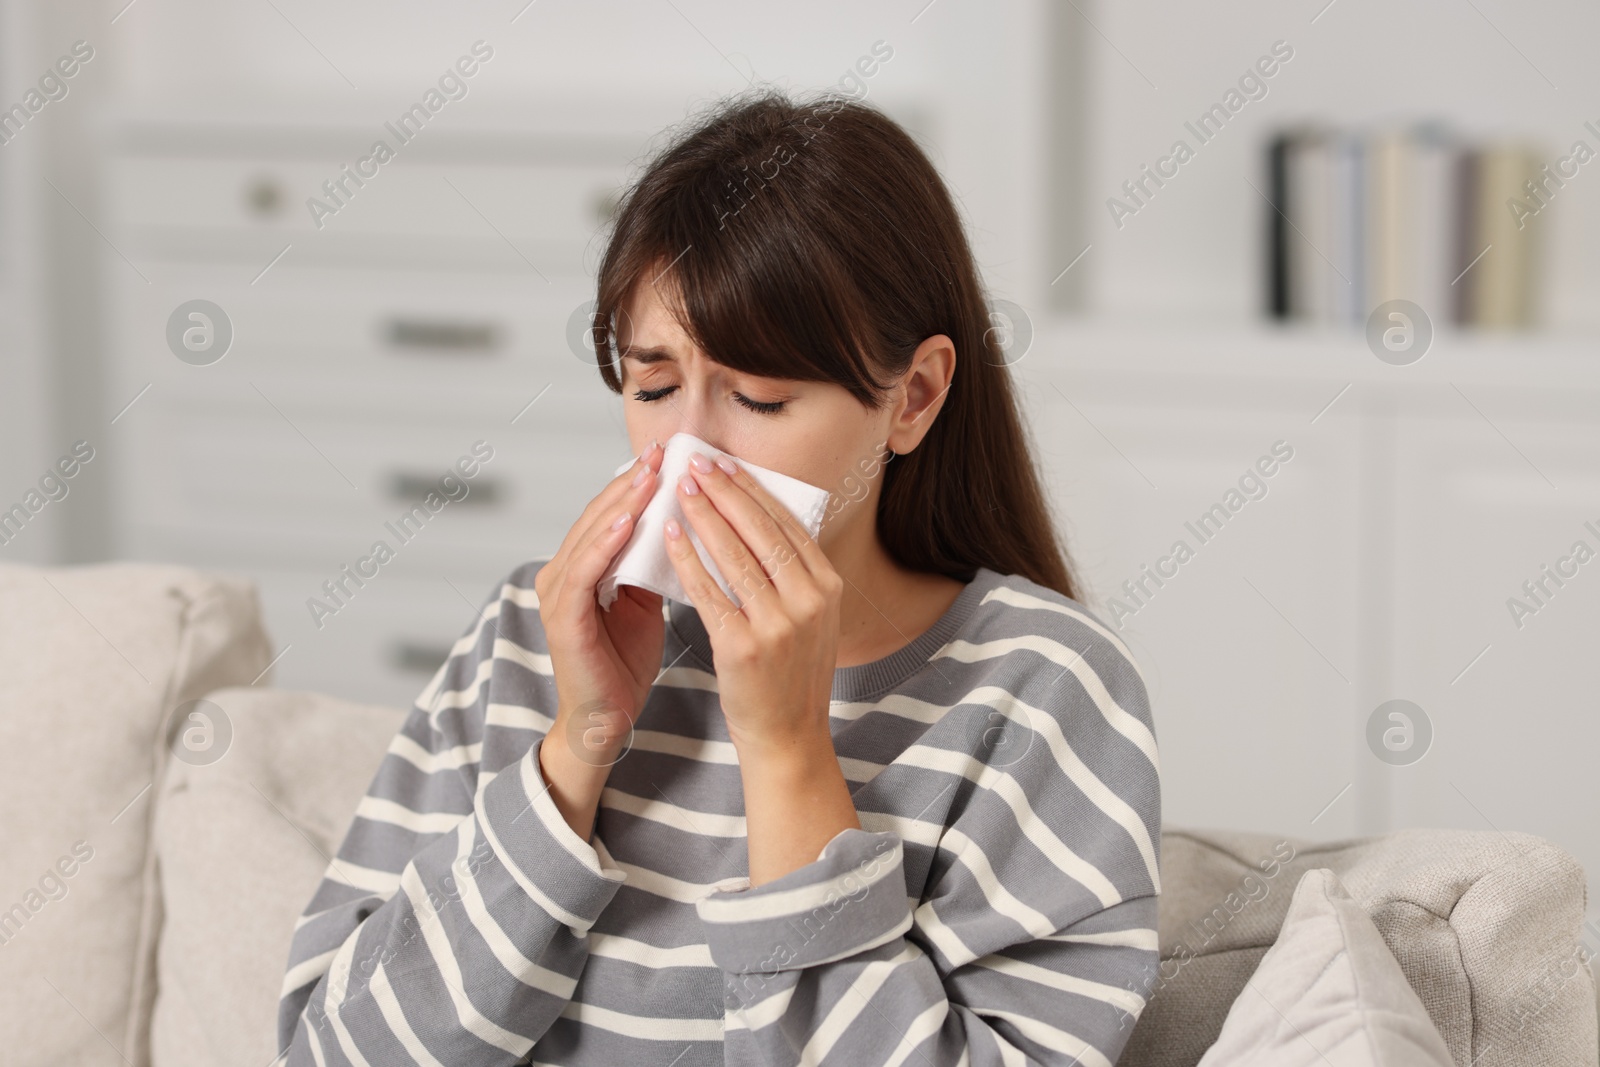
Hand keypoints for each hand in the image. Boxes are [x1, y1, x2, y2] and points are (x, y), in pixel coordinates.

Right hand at [534, 439, 664, 832]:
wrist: (605, 719)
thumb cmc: (625, 664)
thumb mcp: (644, 603)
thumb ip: (651, 564)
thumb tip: (684, 525)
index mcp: (583, 566)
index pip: (612, 512)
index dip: (639, 483)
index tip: (673, 455)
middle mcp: (563, 572)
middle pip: (599, 513)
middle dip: (633, 481)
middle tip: (664, 452)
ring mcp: (558, 593)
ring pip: (591, 533)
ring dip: (622, 501)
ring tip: (650, 474)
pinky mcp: (562, 617)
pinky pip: (584, 569)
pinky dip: (605, 542)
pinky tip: (628, 520)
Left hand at [665, 450, 842, 758]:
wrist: (788, 736)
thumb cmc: (791, 675)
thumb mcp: (812, 619)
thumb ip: (796, 574)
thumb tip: (763, 518)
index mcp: (828, 588)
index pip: (787, 524)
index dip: (753, 490)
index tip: (726, 464)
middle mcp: (809, 601)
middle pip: (761, 531)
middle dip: (725, 492)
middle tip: (696, 464)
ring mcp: (778, 625)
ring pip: (733, 555)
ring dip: (703, 516)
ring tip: (679, 490)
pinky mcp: (743, 646)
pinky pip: (708, 591)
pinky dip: (686, 559)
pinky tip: (669, 536)